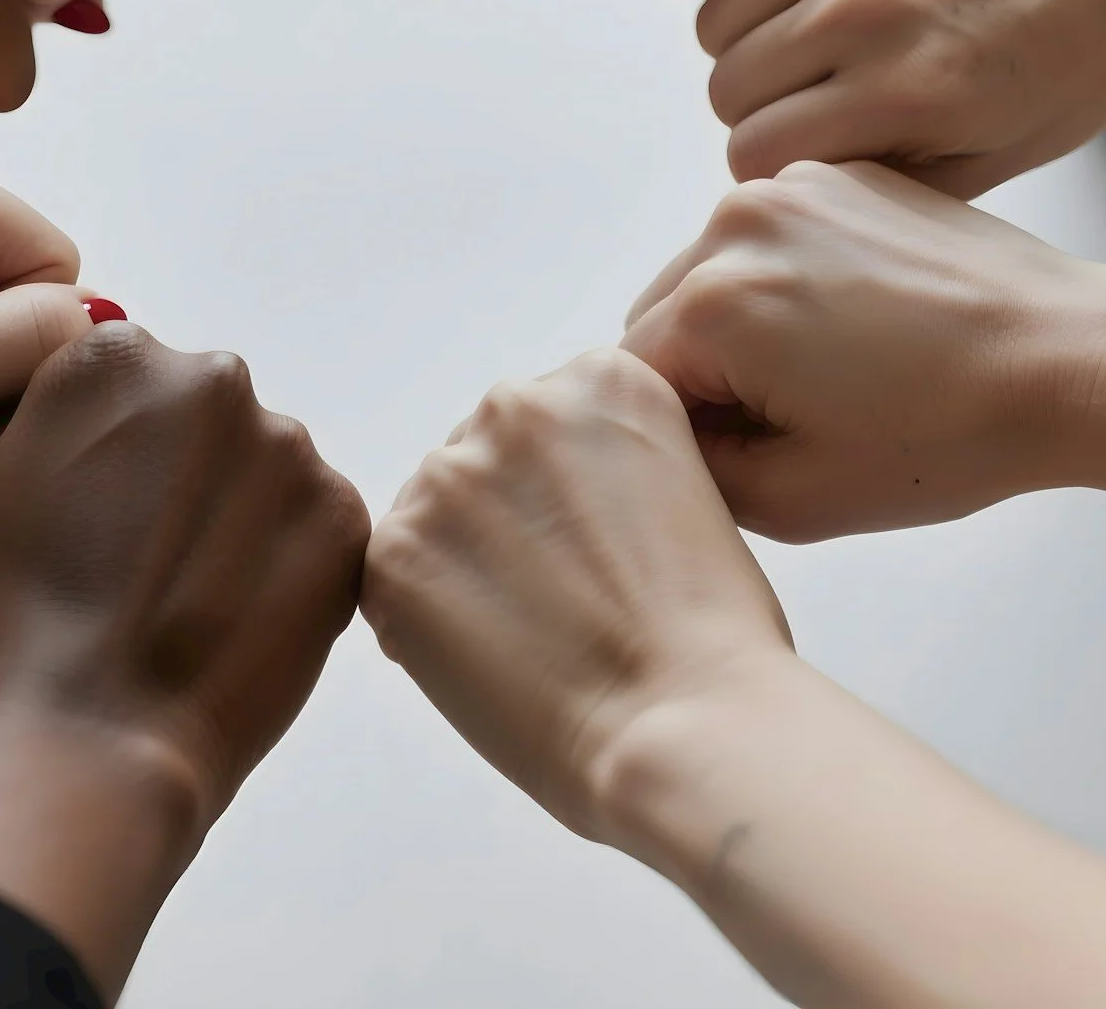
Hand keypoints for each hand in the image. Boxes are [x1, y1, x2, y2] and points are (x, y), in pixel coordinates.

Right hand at [0, 325, 368, 815]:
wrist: (88, 739)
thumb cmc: (13, 621)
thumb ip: (30, 408)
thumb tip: (75, 403)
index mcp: (117, 357)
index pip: (125, 377)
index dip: (108, 450)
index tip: (96, 506)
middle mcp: (214, 380)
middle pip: (202, 415)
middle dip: (180, 473)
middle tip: (141, 560)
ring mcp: (287, 450)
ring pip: (263, 471)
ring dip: (236, 517)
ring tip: (185, 600)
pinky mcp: (342, 521)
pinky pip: (312, 527)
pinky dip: (283, 565)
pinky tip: (233, 618)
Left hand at [364, 348, 788, 843]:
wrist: (685, 724)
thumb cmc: (709, 636)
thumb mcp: (681, 492)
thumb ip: (602, 467)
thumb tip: (540, 502)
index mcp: (602, 380)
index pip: (547, 423)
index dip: (564, 499)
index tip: (597, 554)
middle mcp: (519, 404)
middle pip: (483, 459)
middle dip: (504, 524)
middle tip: (557, 604)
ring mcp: (450, 475)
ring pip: (434, 517)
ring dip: (461, 569)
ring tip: (529, 639)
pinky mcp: (397, 549)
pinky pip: (395, 578)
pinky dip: (425, 624)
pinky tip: (491, 662)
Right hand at [620, 161, 1105, 541]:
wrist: (1070, 359)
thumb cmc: (952, 435)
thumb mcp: (796, 500)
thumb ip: (693, 471)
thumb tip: (661, 436)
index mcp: (713, 303)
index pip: (633, 381)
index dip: (682, 433)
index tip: (751, 453)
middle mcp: (734, 222)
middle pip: (662, 319)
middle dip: (705, 372)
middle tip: (798, 419)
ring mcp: (791, 186)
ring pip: (712, 274)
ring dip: (745, 323)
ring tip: (840, 368)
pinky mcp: (840, 175)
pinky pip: (772, 237)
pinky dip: (794, 279)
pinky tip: (866, 323)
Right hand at [697, 0, 1105, 193]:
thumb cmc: (1055, 87)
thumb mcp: (972, 172)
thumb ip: (862, 184)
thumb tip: (766, 188)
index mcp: (907, 93)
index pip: (757, 155)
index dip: (780, 173)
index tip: (817, 165)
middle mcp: (868, 15)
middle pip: (728, 93)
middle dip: (760, 117)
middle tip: (815, 117)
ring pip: (719, 35)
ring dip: (752, 60)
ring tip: (812, 69)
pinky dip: (757, 6)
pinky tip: (810, 20)